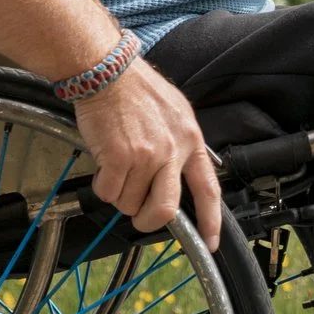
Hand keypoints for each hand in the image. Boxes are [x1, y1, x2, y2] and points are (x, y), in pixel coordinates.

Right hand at [72, 60, 224, 246]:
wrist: (108, 71)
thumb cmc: (136, 90)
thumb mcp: (176, 113)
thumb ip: (181, 145)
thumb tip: (179, 176)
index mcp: (191, 140)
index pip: (208, 189)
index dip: (211, 220)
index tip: (210, 242)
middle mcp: (173, 151)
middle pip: (167, 209)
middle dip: (150, 221)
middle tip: (140, 215)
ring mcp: (147, 155)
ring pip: (130, 202)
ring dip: (120, 194)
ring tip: (117, 167)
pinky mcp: (119, 157)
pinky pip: (109, 192)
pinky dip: (103, 186)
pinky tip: (104, 164)